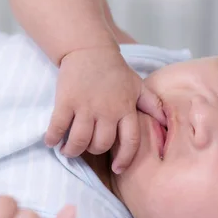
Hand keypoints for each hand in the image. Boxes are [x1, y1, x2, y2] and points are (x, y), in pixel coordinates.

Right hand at [44, 47, 165, 172]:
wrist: (89, 49)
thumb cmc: (115, 70)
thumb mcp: (137, 85)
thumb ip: (152, 104)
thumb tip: (166, 122)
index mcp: (126, 108)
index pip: (131, 141)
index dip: (125, 158)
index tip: (117, 168)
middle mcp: (107, 110)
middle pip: (101, 144)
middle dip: (94, 151)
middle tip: (88, 147)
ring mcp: (86, 106)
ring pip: (80, 141)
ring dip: (72, 150)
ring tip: (68, 149)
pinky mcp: (66, 101)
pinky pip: (58, 127)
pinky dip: (53, 138)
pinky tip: (52, 142)